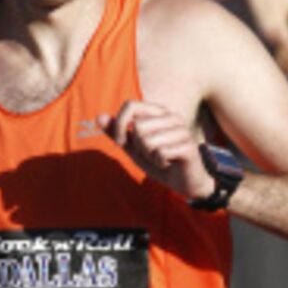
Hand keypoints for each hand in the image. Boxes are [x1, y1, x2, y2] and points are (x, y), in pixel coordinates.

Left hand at [100, 100, 216, 202]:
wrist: (185, 181)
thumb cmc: (159, 161)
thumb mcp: (133, 147)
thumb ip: (117, 132)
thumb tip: (98, 117)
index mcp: (158, 112)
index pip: (130, 105)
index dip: (119, 125)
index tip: (120, 141)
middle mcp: (172, 116)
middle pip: (138, 128)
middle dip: (139, 147)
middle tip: (151, 154)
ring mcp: (182, 130)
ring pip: (148, 141)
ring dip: (150, 156)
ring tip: (161, 159)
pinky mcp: (188, 146)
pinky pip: (160, 153)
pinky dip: (159, 163)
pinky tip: (169, 164)